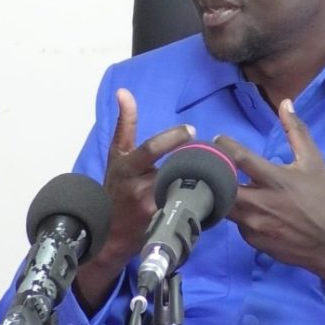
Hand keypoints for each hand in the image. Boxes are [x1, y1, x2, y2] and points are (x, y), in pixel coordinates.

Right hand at [74, 88, 194, 311]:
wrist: (107, 232)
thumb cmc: (115, 186)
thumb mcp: (117, 155)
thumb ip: (124, 124)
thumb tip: (123, 92)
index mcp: (128, 166)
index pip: (151, 148)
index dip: (172, 138)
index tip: (191, 130)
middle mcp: (138, 187)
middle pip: (173, 170)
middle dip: (194, 162)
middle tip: (213, 155)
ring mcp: (151, 208)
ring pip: (182, 190)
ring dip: (201, 181)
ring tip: (217, 173)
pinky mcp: (162, 224)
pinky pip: (185, 209)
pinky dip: (200, 202)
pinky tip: (213, 197)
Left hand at [216, 99, 324, 303]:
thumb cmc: (322, 199)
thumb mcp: (313, 162)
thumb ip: (297, 131)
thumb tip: (285, 103)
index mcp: (274, 179)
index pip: (239, 158)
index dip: (223, 146)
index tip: (217, 139)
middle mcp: (259, 202)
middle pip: (221, 185)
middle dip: (212, 173)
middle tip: (208, 163)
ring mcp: (253, 224)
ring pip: (222, 205)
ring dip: (220, 193)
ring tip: (218, 183)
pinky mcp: (251, 240)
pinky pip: (235, 223)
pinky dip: (236, 213)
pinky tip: (241, 207)